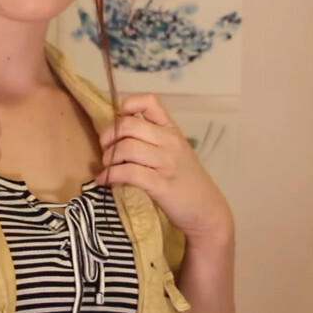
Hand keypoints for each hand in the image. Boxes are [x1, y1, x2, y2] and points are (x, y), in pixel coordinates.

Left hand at [97, 94, 232, 244]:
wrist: (207, 210)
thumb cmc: (187, 181)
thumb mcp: (175, 152)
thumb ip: (153, 139)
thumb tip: (117, 131)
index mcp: (172, 130)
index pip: (150, 102)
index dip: (128, 104)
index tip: (118, 120)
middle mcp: (170, 142)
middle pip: (128, 125)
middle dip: (108, 136)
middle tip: (105, 149)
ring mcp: (166, 163)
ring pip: (125, 148)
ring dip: (108, 158)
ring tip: (107, 167)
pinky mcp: (160, 184)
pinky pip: (127, 172)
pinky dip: (110, 175)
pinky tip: (106, 180)